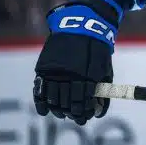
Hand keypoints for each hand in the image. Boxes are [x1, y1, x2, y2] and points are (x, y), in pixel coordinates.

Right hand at [33, 1, 115, 124]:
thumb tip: (99, 112)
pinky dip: (41, 103)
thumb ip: (102, 89)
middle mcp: (71, 75)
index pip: (84, 101)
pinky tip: (45, 111)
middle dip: (73, 113)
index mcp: (88, 75)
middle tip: (75, 118)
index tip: (86, 117)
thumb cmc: (96, 49)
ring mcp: (56, 71)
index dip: (85, 112)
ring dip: (58, 110)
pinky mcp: (44, 68)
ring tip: (62, 114)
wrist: (80, 26)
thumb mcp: (104, 67)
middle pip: (69, 102)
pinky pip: (40, 90)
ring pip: (54, 99)